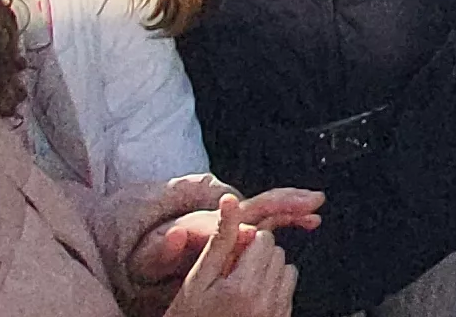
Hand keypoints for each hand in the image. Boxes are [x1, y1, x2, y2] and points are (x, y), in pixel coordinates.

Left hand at [129, 184, 323, 285]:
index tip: (275, 220)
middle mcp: (220, 218)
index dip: (261, 213)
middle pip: (258, 204)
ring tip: (315, 211)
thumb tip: (174, 237)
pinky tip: (304, 221)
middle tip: (313, 200)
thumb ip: (160, 249)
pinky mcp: (234, 232)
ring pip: (267, 210)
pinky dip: (287, 218)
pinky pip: (267, 220)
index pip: (237, 214)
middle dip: (287, 200)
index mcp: (203, 223)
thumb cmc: (145, 255)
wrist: (140, 250)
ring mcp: (229, 224)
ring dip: (292, 208)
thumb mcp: (146, 256)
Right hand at [158, 196, 293, 316]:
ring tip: (241, 287)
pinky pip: (288, 293)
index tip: (230, 256)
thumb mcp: (197, 279)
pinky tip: (250, 300)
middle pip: (278, 253)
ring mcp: (276, 315)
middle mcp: (265, 303)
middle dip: (258, 256)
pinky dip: (274, 290)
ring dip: (269, 272)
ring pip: (288, 270)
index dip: (246, 242)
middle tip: (233, 273)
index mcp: (242, 288)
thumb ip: (220, 240)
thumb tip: (230, 201)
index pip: (264, 239)